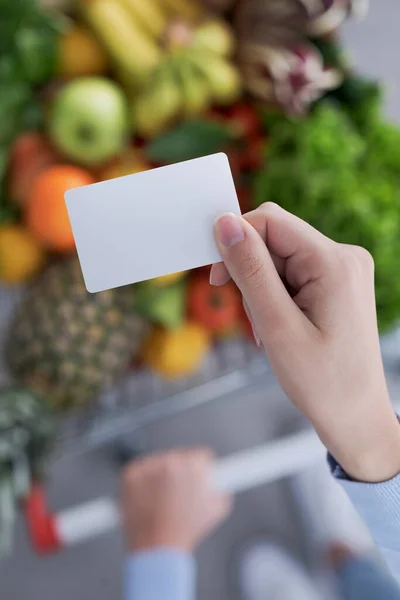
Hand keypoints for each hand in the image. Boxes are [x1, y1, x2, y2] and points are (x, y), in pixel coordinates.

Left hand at [121, 449, 231, 551]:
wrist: (157, 548)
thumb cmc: (185, 531)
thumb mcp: (217, 509)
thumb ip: (221, 489)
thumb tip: (220, 483)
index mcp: (193, 465)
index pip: (201, 455)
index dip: (201, 469)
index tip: (197, 474)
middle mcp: (171, 461)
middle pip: (179, 457)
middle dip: (181, 473)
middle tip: (179, 494)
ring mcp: (149, 466)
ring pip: (158, 463)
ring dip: (161, 476)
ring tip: (163, 500)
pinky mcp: (131, 474)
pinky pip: (139, 471)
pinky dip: (142, 482)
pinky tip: (149, 497)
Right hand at [211, 204, 399, 482]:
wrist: (355, 417)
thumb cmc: (322, 381)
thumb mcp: (276, 325)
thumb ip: (250, 270)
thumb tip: (225, 223)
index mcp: (335, 262)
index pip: (270, 221)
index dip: (235, 242)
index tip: (217, 280)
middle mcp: (344, 257)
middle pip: (275, 239)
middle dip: (251, 274)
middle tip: (254, 318)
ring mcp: (343, 270)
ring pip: (280, 259)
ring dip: (262, 290)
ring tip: (270, 331)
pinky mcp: (337, 284)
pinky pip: (294, 274)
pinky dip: (276, 297)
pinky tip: (280, 326)